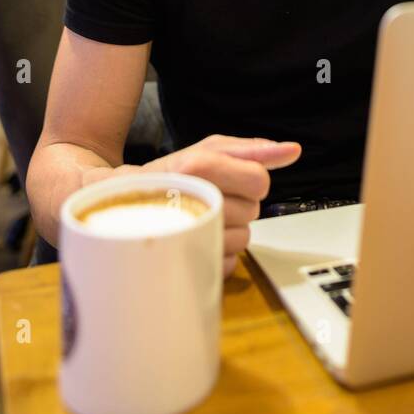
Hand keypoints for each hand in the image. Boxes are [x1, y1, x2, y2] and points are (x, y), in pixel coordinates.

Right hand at [142, 135, 301, 277]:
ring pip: (244, 239)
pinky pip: (230, 263)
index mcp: (200, 165)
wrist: (120, 203)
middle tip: (211, 198)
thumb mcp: (210, 149)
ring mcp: (190, 234)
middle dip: (239, 204)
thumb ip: (254, 150)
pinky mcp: (188, 263)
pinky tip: (200, 239)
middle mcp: (195, 198)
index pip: (259, 180)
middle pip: (253, 210)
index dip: (252, 181)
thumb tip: (293, 150)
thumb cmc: (172, 173)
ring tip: (203, 219)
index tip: (233, 180)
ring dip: (229, 230)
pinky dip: (220, 253)